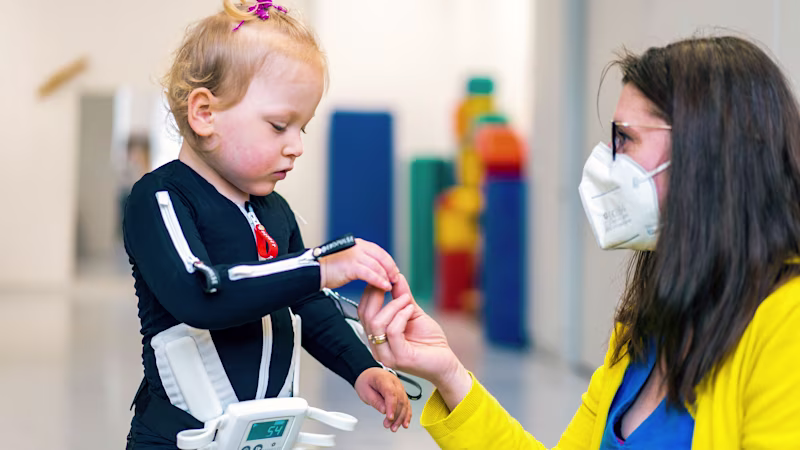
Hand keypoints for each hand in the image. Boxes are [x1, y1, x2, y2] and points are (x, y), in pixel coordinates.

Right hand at [319, 238, 398, 290]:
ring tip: (390, 285)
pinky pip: (369, 274)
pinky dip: (378, 280)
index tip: (394, 271)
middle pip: (381, 257)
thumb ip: (363, 261)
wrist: (314, 271)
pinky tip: (384, 286)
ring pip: (377, 265)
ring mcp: (354, 256)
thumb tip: (377, 269)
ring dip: (386, 276)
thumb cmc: (330, 268)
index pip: (379, 252)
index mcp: (358, 244)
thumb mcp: (350, 260)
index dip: (389, 262)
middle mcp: (357, 247)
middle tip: (395, 279)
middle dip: (390, 269)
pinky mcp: (350, 266)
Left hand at [354, 367, 410, 431]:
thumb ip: (375, 400)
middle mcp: (395, 383)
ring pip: (405, 404)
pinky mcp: (401, 393)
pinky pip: (407, 404)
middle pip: (400, 400)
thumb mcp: (365, 390)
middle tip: (388, 425)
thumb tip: (384, 410)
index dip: (391, 406)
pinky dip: (406, 414)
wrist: (368, 374)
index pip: (391, 393)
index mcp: (384, 379)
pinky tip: (405, 423)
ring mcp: (400, 388)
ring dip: (401, 417)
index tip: (389, 417)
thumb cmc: (366, 380)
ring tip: (394, 427)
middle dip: (396, 415)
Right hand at [358, 275, 471, 410]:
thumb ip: (402, 297)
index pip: (363, 312)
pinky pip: (393, 331)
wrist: (445, 363)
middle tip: (390, 283)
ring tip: (407, 299)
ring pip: (377, 324)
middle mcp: (377, 347)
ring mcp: (387, 355)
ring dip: (392, 306)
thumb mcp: (413, 313)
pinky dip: (401, 316)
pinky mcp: (400, 358)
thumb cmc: (430, 341)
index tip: (383, 277)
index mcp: (377, 337)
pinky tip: (410, 310)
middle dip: (376, 295)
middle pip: (365, 316)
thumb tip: (396, 276)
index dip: (370, 293)